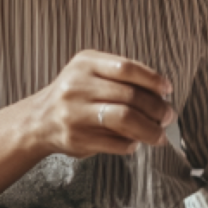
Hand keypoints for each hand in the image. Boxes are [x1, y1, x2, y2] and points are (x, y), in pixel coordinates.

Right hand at [25, 50, 174, 159]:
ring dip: (149, 129)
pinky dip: (130, 144)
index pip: (126, 68)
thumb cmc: (75, 93)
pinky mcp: (76, 138)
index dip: (152, 79)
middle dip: (156, 108)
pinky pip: (113, 142)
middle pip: (129, 96)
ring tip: (160, 134)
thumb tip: (161, 95)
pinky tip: (136, 143)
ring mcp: (75, 113)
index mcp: (85, 64)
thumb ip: (121, 77)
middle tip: (169, 116)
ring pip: (124, 119)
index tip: (167, 90)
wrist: (38, 120)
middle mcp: (77, 86)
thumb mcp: (91, 72)